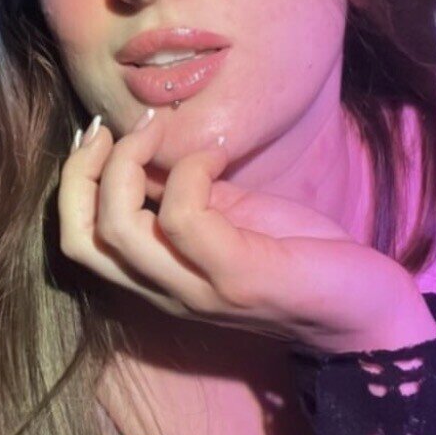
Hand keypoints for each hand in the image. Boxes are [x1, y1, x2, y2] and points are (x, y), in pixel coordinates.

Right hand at [57, 109, 435, 353]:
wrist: (362, 305)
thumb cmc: (295, 253)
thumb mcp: (225, 216)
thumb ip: (178, 195)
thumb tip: (142, 148)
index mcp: (156, 277)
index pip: (77, 240)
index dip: (73, 180)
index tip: (102, 132)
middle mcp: (165, 292)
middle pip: (80, 239)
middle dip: (83, 171)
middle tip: (119, 128)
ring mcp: (198, 290)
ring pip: (119, 229)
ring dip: (129, 163)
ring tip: (160, 131)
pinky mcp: (238, 277)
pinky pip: (185, 218)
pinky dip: (191, 170)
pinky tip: (218, 154)